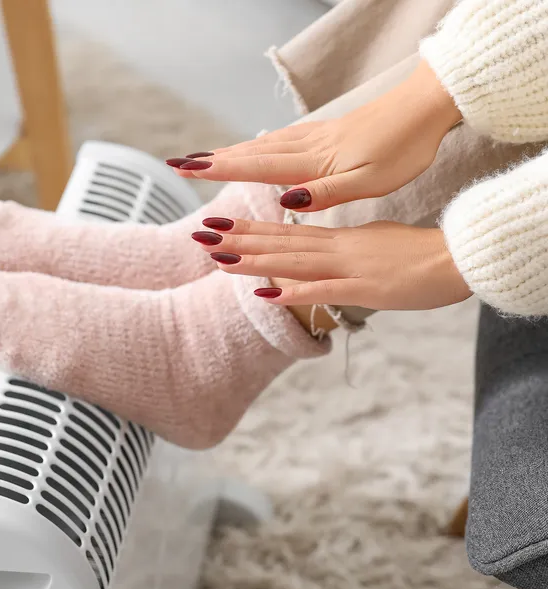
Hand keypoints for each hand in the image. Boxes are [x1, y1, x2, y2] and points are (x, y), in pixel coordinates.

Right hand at [169, 60, 461, 212]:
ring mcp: (315, 136)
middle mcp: (308, 145)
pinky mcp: (325, 132)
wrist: (423, 110)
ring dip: (231, 152)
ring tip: (206, 158)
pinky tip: (255, 149)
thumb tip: (286, 199)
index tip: (188, 169)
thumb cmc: (401, 149)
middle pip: (252, 152)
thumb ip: (326, 192)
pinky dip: (258, 146)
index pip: (258, 166)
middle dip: (214, 159)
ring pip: (263, 144)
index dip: (221, 169)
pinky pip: (281, 140)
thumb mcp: (369, 181)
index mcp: (314, 161)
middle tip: (180, 162)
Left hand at [191, 219, 471, 309]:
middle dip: (239, 240)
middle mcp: (337, 248)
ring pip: (294, 262)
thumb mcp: (374, 245)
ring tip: (220, 258)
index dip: (251, 228)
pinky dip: (296, 292)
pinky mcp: (365, 288)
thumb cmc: (417, 254)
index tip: (220, 224)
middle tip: (203, 234)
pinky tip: (269, 293)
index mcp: (338, 239)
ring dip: (256, 262)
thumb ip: (346, 250)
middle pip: (281, 243)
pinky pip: (325, 290)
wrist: (455, 258)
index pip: (286, 232)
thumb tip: (325, 254)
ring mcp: (349, 267)